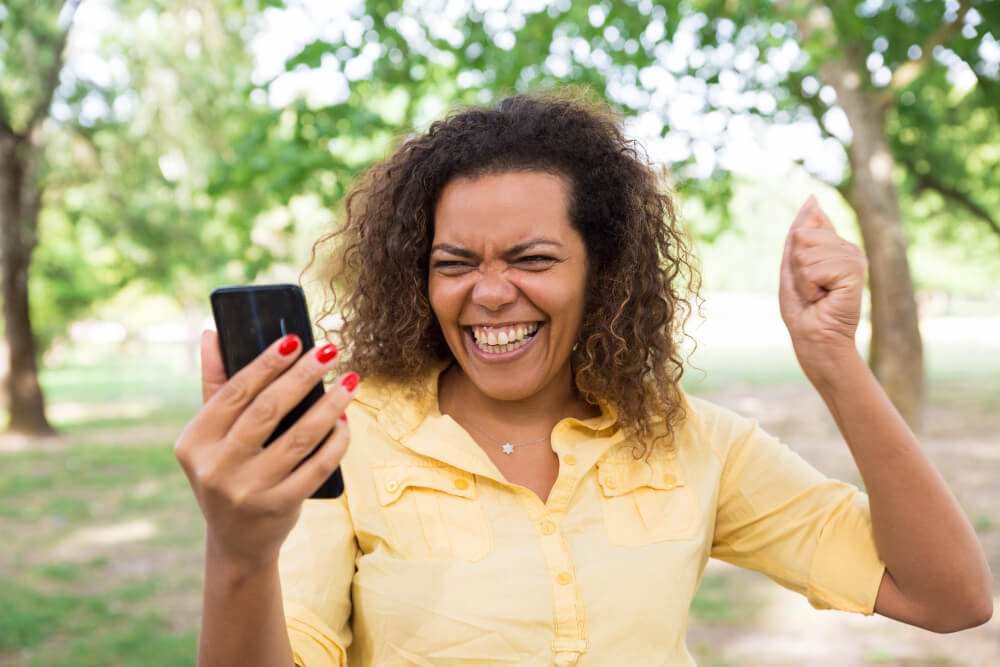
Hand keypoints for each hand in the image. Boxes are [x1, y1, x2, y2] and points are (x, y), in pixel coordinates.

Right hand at [174, 331, 356, 570]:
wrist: (236, 542)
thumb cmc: (227, 472)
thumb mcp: (211, 437)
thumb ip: (214, 385)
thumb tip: (212, 334)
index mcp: (195, 442)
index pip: (235, 391)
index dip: (267, 363)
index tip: (295, 340)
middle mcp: (216, 467)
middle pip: (268, 409)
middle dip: (303, 376)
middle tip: (330, 351)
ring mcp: (247, 490)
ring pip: (300, 437)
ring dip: (330, 405)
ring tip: (350, 383)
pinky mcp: (278, 507)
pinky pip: (317, 466)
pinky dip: (336, 442)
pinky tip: (346, 422)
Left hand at [779, 195, 867, 377]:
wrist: (815, 338)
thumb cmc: (803, 308)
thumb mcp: (794, 265)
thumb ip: (801, 232)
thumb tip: (812, 199)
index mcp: (837, 246)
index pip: (806, 226)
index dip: (795, 254)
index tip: (807, 277)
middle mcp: (849, 249)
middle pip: (801, 235)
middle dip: (796, 267)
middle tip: (811, 289)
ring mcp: (854, 259)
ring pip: (806, 252)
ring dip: (802, 279)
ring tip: (817, 295)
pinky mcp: (855, 271)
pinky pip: (815, 268)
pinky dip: (810, 286)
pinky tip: (824, 298)